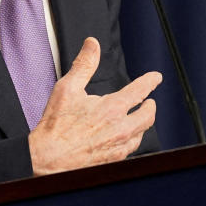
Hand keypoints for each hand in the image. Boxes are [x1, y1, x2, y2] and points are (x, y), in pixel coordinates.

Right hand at [28, 37, 161, 174]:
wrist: (49, 159)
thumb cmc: (56, 126)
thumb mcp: (67, 88)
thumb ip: (84, 65)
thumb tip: (92, 45)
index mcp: (112, 108)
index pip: (140, 90)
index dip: (150, 81)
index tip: (156, 77)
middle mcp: (121, 128)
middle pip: (148, 115)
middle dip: (151, 106)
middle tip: (150, 102)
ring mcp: (119, 146)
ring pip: (142, 133)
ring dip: (143, 124)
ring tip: (140, 119)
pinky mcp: (114, 160)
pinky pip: (132, 149)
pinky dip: (133, 140)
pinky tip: (127, 139)